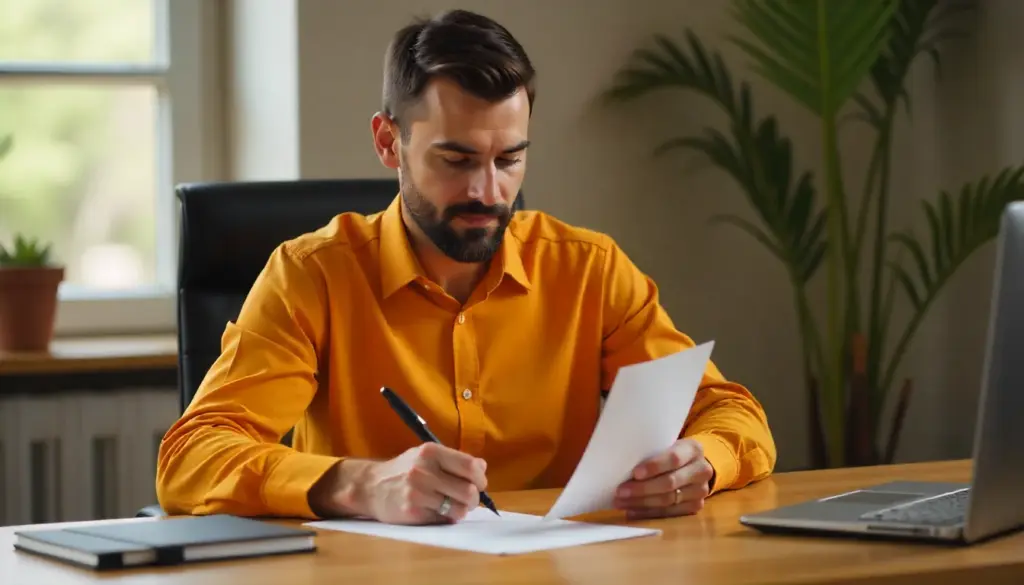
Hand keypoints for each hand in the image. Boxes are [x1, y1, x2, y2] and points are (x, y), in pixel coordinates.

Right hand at [309, 443, 487, 524]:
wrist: (370, 486)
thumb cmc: (404, 470)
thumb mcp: (426, 456)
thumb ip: (454, 460)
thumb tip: (482, 467)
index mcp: (431, 452)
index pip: (470, 466)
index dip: (481, 478)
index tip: (479, 483)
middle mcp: (424, 470)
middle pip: (468, 491)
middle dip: (475, 498)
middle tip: (469, 499)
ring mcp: (417, 492)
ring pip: (459, 509)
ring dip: (461, 510)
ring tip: (453, 506)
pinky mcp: (412, 512)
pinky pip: (443, 519)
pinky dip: (445, 517)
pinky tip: (436, 510)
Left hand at [613, 438, 714, 519]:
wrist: (693, 466)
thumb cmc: (669, 453)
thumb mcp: (665, 444)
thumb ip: (650, 449)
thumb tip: (618, 458)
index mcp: (693, 449)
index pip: (674, 458)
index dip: (654, 466)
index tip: (635, 473)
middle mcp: (701, 470)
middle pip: (670, 482)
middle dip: (642, 488)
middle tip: (620, 491)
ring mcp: (700, 491)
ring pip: (668, 500)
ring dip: (641, 503)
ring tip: (621, 502)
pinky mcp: (695, 507)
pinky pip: (669, 513)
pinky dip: (648, 513)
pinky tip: (632, 511)